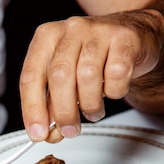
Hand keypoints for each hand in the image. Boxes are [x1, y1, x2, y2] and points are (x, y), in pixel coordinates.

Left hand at [19, 9, 163, 141]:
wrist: (134, 35)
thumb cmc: (93, 59)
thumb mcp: (66, 79)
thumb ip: (52, 106)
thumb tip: (47, 133)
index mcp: (46, 38)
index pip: (30, 77)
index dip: (32, 109)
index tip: (38, 133)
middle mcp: (70, 30)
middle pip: (59, 77)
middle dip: (63, 112)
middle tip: (70, 130)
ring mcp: (98, 30)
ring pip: (88, 76)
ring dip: (90, 105)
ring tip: (93, 112)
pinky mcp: (125, 38)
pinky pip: (116, 74)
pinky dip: (114, 91)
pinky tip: (112, 91)